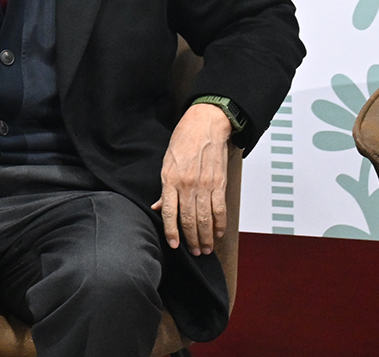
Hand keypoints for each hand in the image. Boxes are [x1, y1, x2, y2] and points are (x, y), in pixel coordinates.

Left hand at [153, 102, 232, 254]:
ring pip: (206, 218)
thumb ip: (164, 188)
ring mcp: (205, 185)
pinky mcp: (219, 184)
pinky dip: (220, 224)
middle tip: (194, 252)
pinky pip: (220, 209)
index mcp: (170, 180)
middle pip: (189, 219)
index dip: (172, 231)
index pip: (170, 212)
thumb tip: (158, 207)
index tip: (175, 245)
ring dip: (207, 237)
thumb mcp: (166, 162)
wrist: (205, 126)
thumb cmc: (182, 142)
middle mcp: (187, 185)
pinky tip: (219, 233)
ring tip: (206, 249)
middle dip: (192, 239)